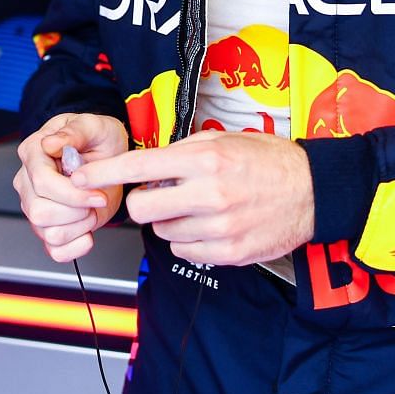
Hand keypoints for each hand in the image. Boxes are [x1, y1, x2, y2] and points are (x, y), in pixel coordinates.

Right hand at [13, 113, 127, 262]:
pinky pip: (55, 251)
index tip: (98, 194)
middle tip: (95, 199)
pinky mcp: (48, 227)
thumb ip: (74, 132)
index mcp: (33, 153)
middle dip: (76, 211)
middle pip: (40, 212)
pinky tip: (88, 230)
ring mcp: (35, 205)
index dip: (73, 194)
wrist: (108, 156)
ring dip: (79, 226)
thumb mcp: (93, 126)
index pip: (42, 182)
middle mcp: (28, 181)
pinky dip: (76, 247)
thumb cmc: (98, 138)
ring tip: (91, 209)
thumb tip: (51, 144)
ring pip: (48, 233)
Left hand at [74, 131, 313, 265]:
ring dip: (170, 221)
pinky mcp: (229, 253)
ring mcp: (219, 227)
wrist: (313, 191)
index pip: (139, 167)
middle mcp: (209, 194)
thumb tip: (145, 167)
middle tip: (161, 195)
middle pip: (142, 210)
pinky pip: (185, 251)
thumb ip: (182, 153)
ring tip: (197, 207)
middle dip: (143, 203)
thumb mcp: (224, 140)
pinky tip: (209, 225)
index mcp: (205, 159)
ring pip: (163, 232)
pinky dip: (189, 240)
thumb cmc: (268, 160)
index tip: (81, 178)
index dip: (104, 173)